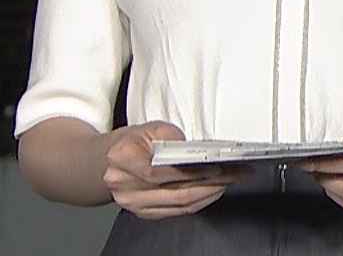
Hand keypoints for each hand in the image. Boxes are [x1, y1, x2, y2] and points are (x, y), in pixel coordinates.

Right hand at [102, 121, 250, 218]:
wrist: (106, 162)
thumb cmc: (130, 143)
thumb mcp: (150, 129)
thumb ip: (173, 139)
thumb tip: (199, 153)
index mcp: (122, 159)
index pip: (161, 172)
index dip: (191, 173)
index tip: (218, 168)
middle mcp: (124, 186)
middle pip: (175, 192)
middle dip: (212, 184)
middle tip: (236, 174)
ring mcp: (132, 203)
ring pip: (179, 205)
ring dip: (210, 194)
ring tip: (231, 181)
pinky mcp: (142, 213)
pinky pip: (176, 212)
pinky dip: (199, 202)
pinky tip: (213, 191)